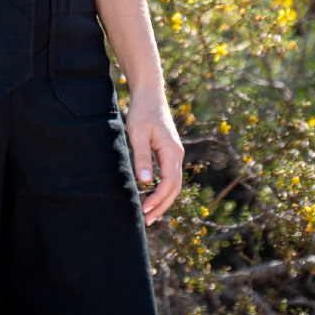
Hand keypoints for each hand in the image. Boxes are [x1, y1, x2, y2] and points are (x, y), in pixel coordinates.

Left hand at [125, 85, 183, 224]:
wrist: (149, 93)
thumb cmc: (142, 111)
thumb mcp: (138, 133)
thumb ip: (142, 157)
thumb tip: (145, 182)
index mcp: (171, 151)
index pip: (169, 183)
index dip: (158, 200)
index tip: (144, 210)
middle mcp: (176, 154)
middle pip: (174, 188)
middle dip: (162, 206)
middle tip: (147, 221)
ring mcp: (174, 153)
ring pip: (173, 183)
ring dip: (162, 199)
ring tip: (149, 214)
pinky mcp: (168, 151)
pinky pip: (169, 176)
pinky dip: (162, 189)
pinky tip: (151, 195)